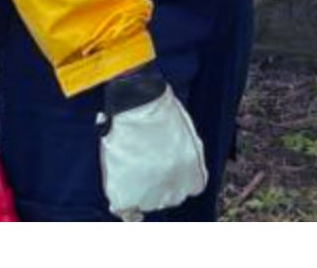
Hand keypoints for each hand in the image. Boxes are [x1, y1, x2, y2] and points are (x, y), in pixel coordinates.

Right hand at [97, 68, 207, 218]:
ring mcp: (150, 196)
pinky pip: (125, 209)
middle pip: (169, 197)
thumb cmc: (162, 114)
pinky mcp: (126, 197)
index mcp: (194, 175)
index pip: (190, 188)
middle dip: (161, 183)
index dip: (178, 177)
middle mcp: (176, 190)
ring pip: (147, 201)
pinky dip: (123, 203)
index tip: (168, 166)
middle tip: (148, 162)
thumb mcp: (188, 138)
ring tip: (132, 163)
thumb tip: (179, 171)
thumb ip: (188, 160)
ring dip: (141, 189)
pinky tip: (122, 196)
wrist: (137, 106)